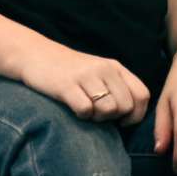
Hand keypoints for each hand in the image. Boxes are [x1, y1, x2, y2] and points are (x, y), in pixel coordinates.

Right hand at [20, 46, 149, 124]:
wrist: (34, 55)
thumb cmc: (70, 71)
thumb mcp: (98, 72)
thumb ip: (117, 88)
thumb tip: (134, 117)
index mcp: (115, 67)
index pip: (142, 95)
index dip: (137, 114)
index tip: (122, 120)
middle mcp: (103, 69)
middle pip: (125, 106)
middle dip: (113, 117)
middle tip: (97, 112)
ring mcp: (85, 76)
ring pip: (108, 110)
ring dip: (97, 117)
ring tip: (85, 108)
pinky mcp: (67, 85)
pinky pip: (86, 110)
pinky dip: (81, 114)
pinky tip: (73, 106)